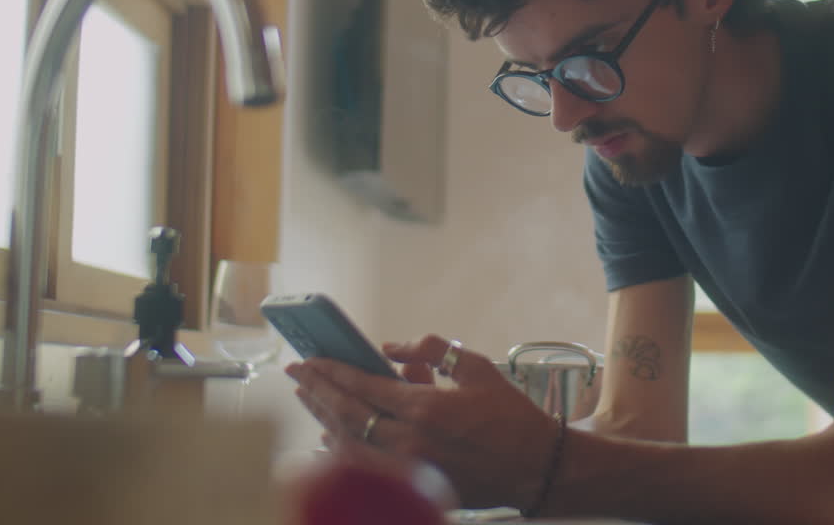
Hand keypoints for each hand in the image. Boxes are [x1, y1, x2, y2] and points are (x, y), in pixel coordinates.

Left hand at [286, 335, 558, 510]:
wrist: (535, 466)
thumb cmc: (510, 415)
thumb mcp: (476, 368)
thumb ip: (432, 350)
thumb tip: (393, 347)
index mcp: (425, 407)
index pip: (362, 385)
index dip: (331, 371)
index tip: (310, 360)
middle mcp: (409, 440)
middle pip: (346, 414)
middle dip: (317, 391)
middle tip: (297, 375)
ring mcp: (409, 468)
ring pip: (349, 443)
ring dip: (323, 418)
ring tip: (309, 399)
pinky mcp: (414, 485)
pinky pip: (364, 468)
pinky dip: (341, 452)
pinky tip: (329, 439)